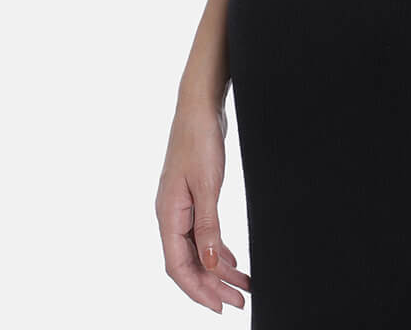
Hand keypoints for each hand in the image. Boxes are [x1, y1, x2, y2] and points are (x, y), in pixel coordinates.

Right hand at [156, 95, 251, 313]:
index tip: (220, 306)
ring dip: (218, 269)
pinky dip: (217, 249)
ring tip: (242, 286)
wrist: (199, 105)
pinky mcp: (193, 196)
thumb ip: (209, 226)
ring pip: (197, 249)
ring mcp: (180, 206)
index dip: (198, 290)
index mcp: (168, 214)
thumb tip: (211, 264)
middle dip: (212, 285)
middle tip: (239, 300)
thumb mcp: (208, 185)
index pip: (178, 266)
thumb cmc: (199, 139)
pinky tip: (231, 259)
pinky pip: (202, 233)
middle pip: (188, 262)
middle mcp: (170, 214)